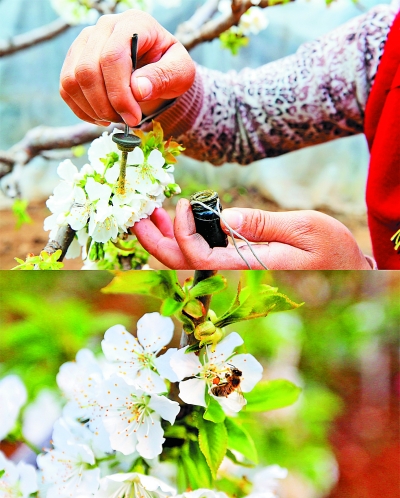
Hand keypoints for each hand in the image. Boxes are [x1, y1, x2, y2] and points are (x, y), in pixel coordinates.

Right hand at [59, 10, 194, 125]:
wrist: (159, 69)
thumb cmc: (170, 68)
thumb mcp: (180, 72)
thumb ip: (163, 77)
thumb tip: (137, 89)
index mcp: (133, 24)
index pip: (112, 57)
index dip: (119, 93)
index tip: (133, 117)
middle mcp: (104, 27)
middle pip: (88, 70)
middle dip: (106, 105)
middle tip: (126, 121)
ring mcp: (85, 42)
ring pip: (72, 80)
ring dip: (93, 109)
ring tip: (115, 119)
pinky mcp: (74, 60)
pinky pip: (66, 88)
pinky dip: (82, 110)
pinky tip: (102, 117)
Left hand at [133, 200, 372, 269]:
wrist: (344, 266)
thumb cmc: (331, 251)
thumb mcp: (304, 230)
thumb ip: (264, 225)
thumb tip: (224, 218)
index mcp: (248, 264)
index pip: (198, 256)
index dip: (182, 232)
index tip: (181, 204)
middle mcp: (234, 267)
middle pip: (182, 263)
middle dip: (153, 241)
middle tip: (135, 216)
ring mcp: (234, 262)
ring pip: (187, 257)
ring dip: (163, 237)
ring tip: (147, 214)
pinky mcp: (239, 255)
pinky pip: (202, 249)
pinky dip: (182, 233)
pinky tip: (173, 219)